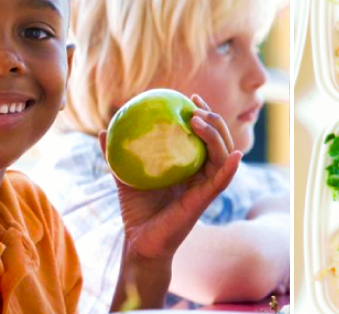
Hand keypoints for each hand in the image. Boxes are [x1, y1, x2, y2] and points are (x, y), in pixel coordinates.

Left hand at [102, 94, 243, 261]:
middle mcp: (201, 174)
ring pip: (223, 155)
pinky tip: (234, 155)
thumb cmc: (136, 209)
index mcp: (188, 165)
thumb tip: (103, 130)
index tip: (189, 97)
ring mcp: (205, 187)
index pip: (202, 135)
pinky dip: (231, 167)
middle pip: (218, 140)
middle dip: (213, 119)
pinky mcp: (204, 201)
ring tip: (200, 120)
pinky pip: (222, 181)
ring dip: (217, 135)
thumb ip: (117, 154)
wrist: (138, 240)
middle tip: (195, 106)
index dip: (202, 113)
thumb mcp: (125, 175)